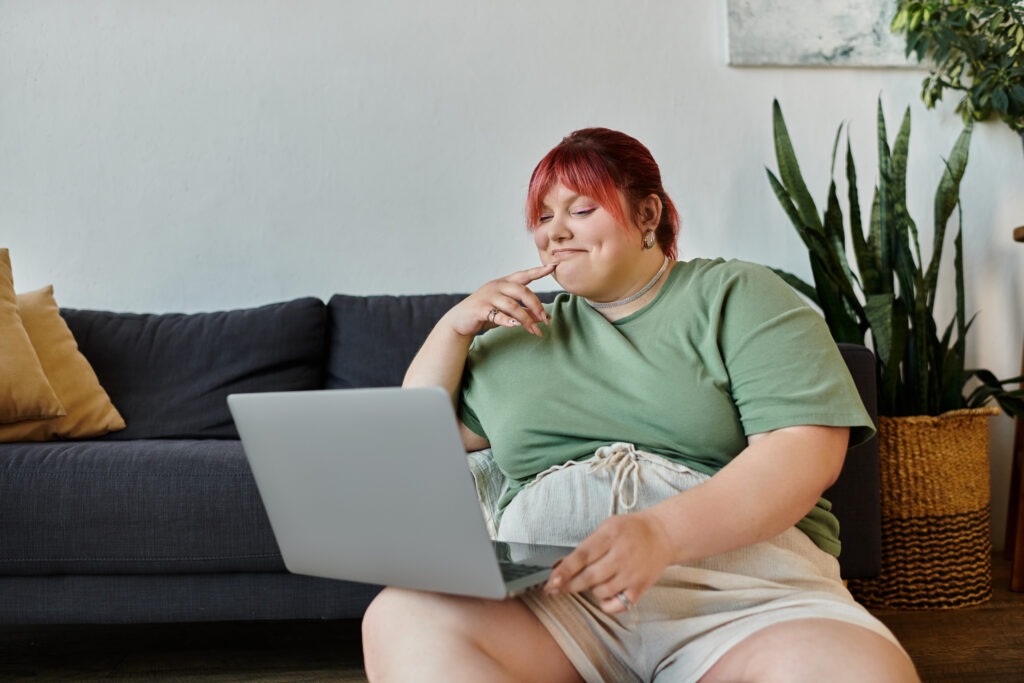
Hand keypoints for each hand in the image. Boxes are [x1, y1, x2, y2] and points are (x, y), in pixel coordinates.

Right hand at [444, 263, 555, 337]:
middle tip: (546, 320)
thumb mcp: (507, 310)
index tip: (554, 266)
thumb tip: (544, 317)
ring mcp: (488, 297)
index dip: (539, 271)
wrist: (460, 320)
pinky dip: (507, 320)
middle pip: (522, 291)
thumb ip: (524, 312)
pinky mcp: (480, 309)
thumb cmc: (486, 312)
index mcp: (504, 283)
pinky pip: (496, 314)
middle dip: (536, 305)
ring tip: (535, 331)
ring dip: (526, 319)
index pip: (525, 275)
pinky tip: (516, 325)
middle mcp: (497, 286)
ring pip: (512, 305)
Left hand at [543, 511, 674, 614]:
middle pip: (589, 577)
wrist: (663, 535)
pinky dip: (606, 604)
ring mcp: (632, 573)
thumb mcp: (607, 528)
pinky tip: (604, 595)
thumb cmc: (630, 530)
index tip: (551, 581)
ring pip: (601, 592)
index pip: (582, 555)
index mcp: (611, 535)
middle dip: (569, 586)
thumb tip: (559, 566)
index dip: (565, 570)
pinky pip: (618, 604)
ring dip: (590, 590)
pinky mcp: (641, 587)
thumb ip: (585, 546)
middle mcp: (622, 555)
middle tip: (554, 589)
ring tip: (592, 580)